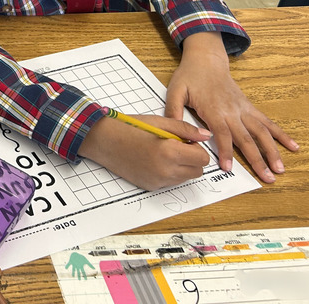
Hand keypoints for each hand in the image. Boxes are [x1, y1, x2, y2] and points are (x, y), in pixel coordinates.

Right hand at [79, 115, 212, 190]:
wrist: (102, 140)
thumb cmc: (128, 127)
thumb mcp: (159, 122)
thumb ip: (186, 130)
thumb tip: (206, 135)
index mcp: (169, 152)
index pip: (202, 158)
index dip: (196, 147)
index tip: (185, 140)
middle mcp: (165, 171)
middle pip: (197, 171)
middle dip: (191, 159)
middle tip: (175, 145)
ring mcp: (158, 181)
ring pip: (185, 178)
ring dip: (181, 166)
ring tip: (162, 152)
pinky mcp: (150, 186)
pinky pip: (170, 182)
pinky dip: (168, 172)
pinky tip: (153, 160)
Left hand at [166, 32, 298, 182]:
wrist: (206, 60)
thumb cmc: (189, 76)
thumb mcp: (175, 90)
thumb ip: (173, 110)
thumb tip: (172, 129)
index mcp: (213, 109)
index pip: (222, 134)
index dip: (226, 151)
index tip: (229, 168)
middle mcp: (232, 111)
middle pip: (246, 138)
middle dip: (257, 159)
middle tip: (267, 179)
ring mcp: (243, 109)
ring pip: (261, 132)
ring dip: (272, 151)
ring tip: (281, 169)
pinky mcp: (249, 107)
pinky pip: (267, 122)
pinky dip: (281, 135)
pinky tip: (293, 146)